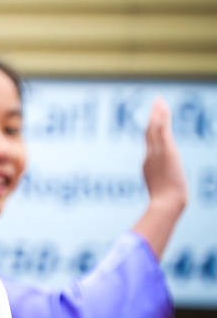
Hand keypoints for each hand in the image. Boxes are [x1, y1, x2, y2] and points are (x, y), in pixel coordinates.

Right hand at [132, 97, 186, 257]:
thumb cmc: (163, 208)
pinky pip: (161, 128)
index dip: (151, 132)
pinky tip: (162, 106)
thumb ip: (156, 204)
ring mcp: (157, 152)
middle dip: (154, 118)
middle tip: (157, 103)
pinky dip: (161, 116)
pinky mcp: (165, 148)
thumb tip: (154, 217)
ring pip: (155, 128)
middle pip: (151, 133)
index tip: (152, 123)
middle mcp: (151, 156)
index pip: (150, 145)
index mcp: (149, 165)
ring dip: (157, 113)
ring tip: (160, 100)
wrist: (167, 205)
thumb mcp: (158, 201)